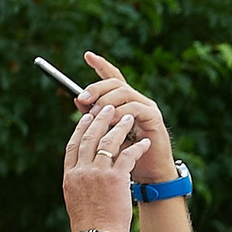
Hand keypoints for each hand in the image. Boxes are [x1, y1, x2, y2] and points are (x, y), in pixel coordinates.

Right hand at [61, 100, 147, 231]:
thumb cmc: (90, 224)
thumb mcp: (77, 199)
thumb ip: (80, 182)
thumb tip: (84, 173)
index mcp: (70, 175)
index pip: (73, 145)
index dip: (81, 128)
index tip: (87, 117)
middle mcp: (81, 171)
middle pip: (89, 137)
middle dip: (100, 119)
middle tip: (109, 107)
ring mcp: (97, 174)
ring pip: (108, 142)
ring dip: (119, 127)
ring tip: (128, 117)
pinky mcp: (115, 180)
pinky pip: (127, 156)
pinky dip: (137, 147)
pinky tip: (145, 142)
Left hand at [73, 50, 177, 183]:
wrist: (149, 176)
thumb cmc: (126, 157)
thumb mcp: (105, 135)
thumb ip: (94, 117)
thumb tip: (78, 99)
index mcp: (124, 102)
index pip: (112, 77)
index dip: (100, 65)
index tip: (87, 55)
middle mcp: (137, 100)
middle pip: (115, 83)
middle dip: (96, 88)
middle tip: (82, 99)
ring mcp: (147, 107)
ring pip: (123, 93)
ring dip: (106, 102)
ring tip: (95, 115)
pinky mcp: (154, 118)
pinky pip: (134, 108)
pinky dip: (120, 113)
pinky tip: (111, 122)